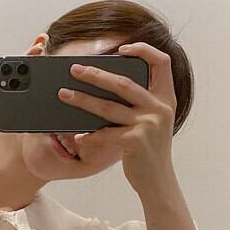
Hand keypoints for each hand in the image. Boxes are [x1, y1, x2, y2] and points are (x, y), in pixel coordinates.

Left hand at [58, 41, 178, 194]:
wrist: (158, 181)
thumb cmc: (149, 149)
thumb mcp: (153, 121)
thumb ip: (140, 103)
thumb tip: (105, 85)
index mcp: (165, 98)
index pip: (162, 62)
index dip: (144, 50)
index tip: (123, 49)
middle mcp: (159, 108)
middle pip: (123, 83)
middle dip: (95, 74)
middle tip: (74, 69)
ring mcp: (148, 124)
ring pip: (108, 107)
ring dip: (82, 100)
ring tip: (63, 94)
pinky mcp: (135, 141)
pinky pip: (105, 134)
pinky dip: (90, 136)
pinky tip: (78, 136)